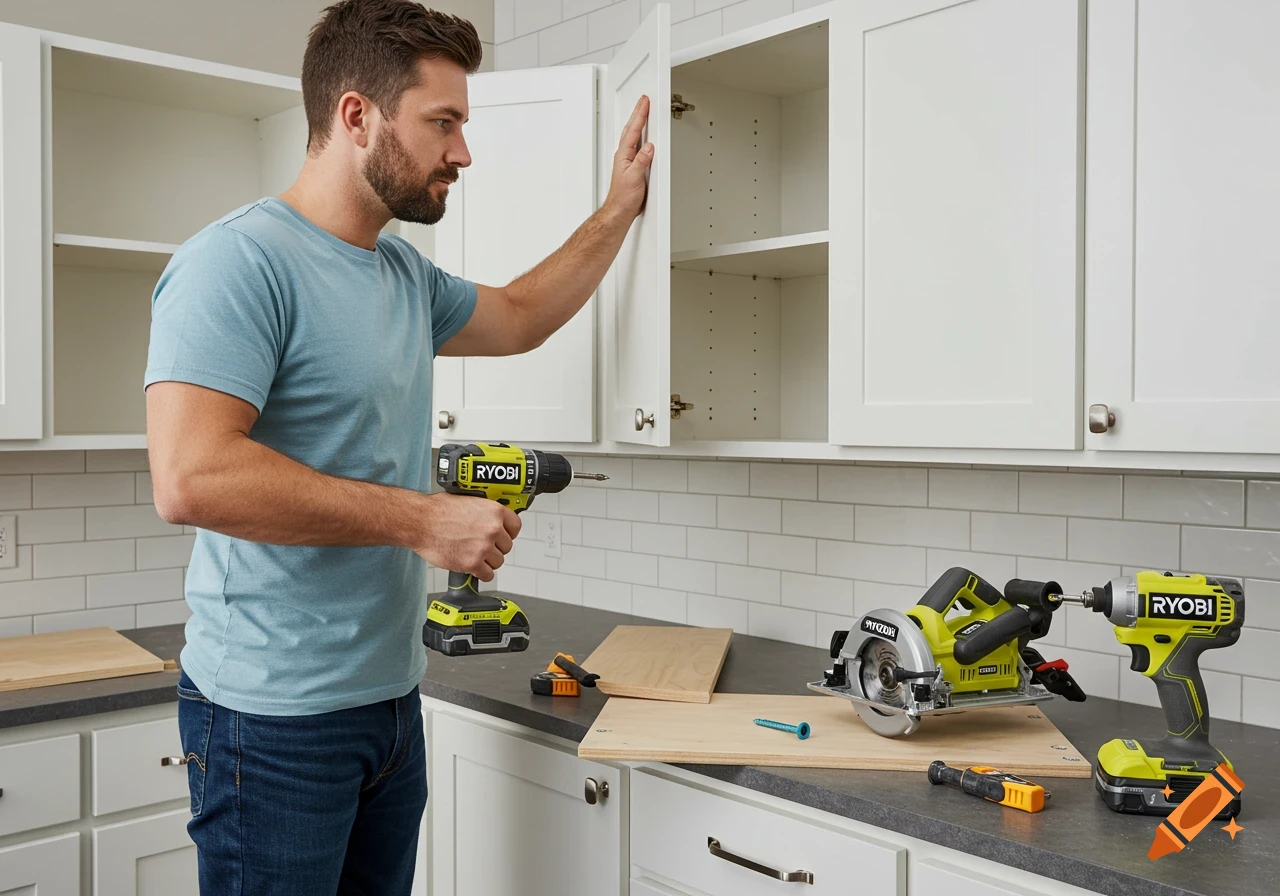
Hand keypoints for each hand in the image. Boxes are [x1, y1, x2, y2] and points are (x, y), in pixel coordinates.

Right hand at [415, 493, 521, 581]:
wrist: (420, 522)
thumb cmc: (437, 511)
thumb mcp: (468, 501)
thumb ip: (484, 512)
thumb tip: (492, 519)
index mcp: (494, 511)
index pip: (516, 526)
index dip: (508, 533)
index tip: (503, 536)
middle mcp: (493, 529)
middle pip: (507, 546)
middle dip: (495, 548)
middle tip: (481, 546)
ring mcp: (484, 547)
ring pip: (498, 562)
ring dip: (488, 561)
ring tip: (473, 555)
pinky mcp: (472, 563)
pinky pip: (487, 575)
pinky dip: (480, 573)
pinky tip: (472, 567)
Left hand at [604, 95, 653, 220]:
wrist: (619, 211)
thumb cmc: (624, 197)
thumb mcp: (634, 177)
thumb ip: (642, 161)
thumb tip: (649, 146)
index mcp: (624, 155)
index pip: (633, 130)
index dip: (639, 115)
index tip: (644, 103)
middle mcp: (624, 155)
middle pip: (632, 129)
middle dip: (638, 113)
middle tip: (643, 101)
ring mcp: (627, 160)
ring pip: (632, 135)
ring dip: (638, 122)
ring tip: (642, 111)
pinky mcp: (632, 167)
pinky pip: (636, 145)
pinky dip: (639, 136)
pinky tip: (643, 135)